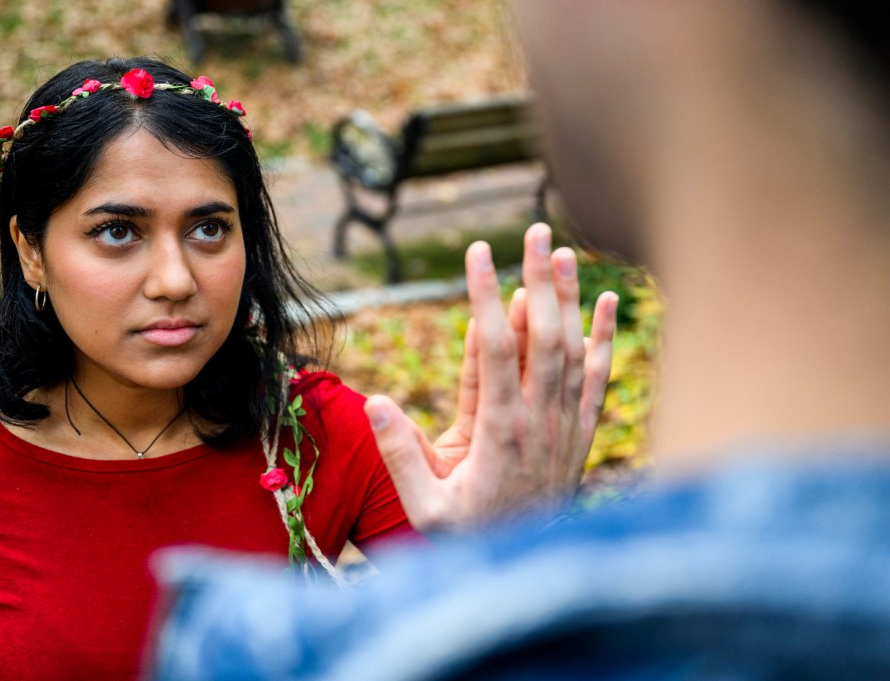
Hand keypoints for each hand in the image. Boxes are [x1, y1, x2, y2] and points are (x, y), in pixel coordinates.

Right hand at [364, 223, 617, 530]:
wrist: (527, 570)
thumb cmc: (468, 538)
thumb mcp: (425, 509)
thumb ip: (400, 454)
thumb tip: (376, 401)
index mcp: (501, 432)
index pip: (497, 350)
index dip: (485, 297)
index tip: (478, 252)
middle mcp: (540, 420)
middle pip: (544, 337)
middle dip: (538, 280)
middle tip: (536, 232)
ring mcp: (566, 425)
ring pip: (573, 350)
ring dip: (569, 299)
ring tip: (563, 251)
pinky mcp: (581, 432)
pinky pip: (599, 377)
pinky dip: (604, 338)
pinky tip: (607, 301)